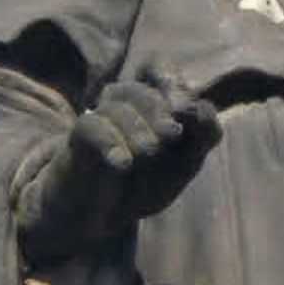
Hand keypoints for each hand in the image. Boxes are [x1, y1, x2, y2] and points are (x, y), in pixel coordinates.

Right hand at [68, 62, 221, 219]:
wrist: (102, 217)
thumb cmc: (147, 183)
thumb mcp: (187, 162)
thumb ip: (204, 133)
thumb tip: (199, 105)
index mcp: (153, 101)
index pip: (157, 67)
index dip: (170, 78)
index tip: (183, 108)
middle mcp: (125, 102)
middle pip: (143, 90)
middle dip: (160, 111)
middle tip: (172, 134)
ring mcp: (100, 117)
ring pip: (119, 107)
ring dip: (138, 130)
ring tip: (147, 154)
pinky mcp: (79, 138)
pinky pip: (93, 127)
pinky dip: (110, 143)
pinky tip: (122, 164)